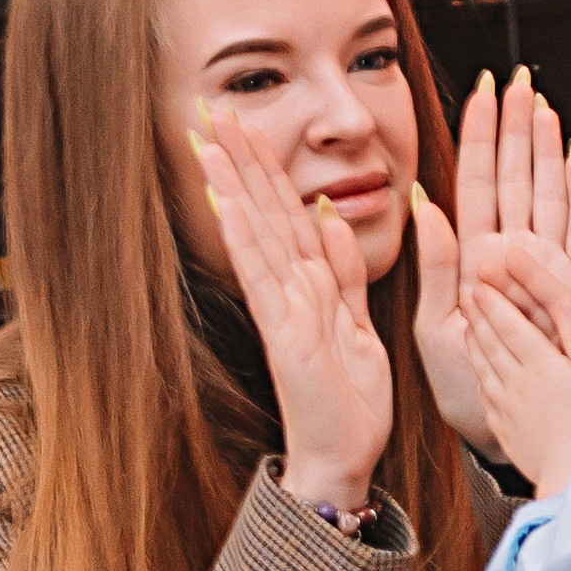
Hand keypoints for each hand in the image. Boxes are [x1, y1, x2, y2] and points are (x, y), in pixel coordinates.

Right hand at [193, 97, 392, 515]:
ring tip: (210, 141)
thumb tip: (331, 218)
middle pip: (265, 214)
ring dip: (233, 186)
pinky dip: (243, 238)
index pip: (289, 214)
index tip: (249, 126)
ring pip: (257, 234)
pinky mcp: (284, 331)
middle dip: (242, 162)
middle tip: (215, 112)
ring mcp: (283, 309)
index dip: (270, 169)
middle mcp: (291, 291)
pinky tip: (224, 201)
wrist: (344, 457)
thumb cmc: (351, 402)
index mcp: (314, 287)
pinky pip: (262, 276)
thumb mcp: (359, 328)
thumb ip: (345, 276)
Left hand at [412, 65, 570, 445]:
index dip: (480, 136)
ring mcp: (543, 273)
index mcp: (473, 263)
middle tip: (519, 78)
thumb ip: (434, 265)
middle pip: (516, 179)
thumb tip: (424, 204)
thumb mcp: (434, 330)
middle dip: (517, 126)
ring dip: (547, 151)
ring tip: (545, 108)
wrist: (505, 437)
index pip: (477, 184)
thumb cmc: (466, 394)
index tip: (482, 92)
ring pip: (547, 197)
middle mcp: (510, 260)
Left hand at [459, 279, 570, 495]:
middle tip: (469, 294)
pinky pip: (484, 395)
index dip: (495, 302)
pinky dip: (478, 375)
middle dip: (480, 315)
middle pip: (492, 341)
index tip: (483, 284)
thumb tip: (570, 294)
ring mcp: (507, 407)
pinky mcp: (505, 428)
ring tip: (468, 325)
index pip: (511, 324)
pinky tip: (479, 370)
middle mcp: (517, 381)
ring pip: (484, 366)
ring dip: (474, 342)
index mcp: (541, 363)